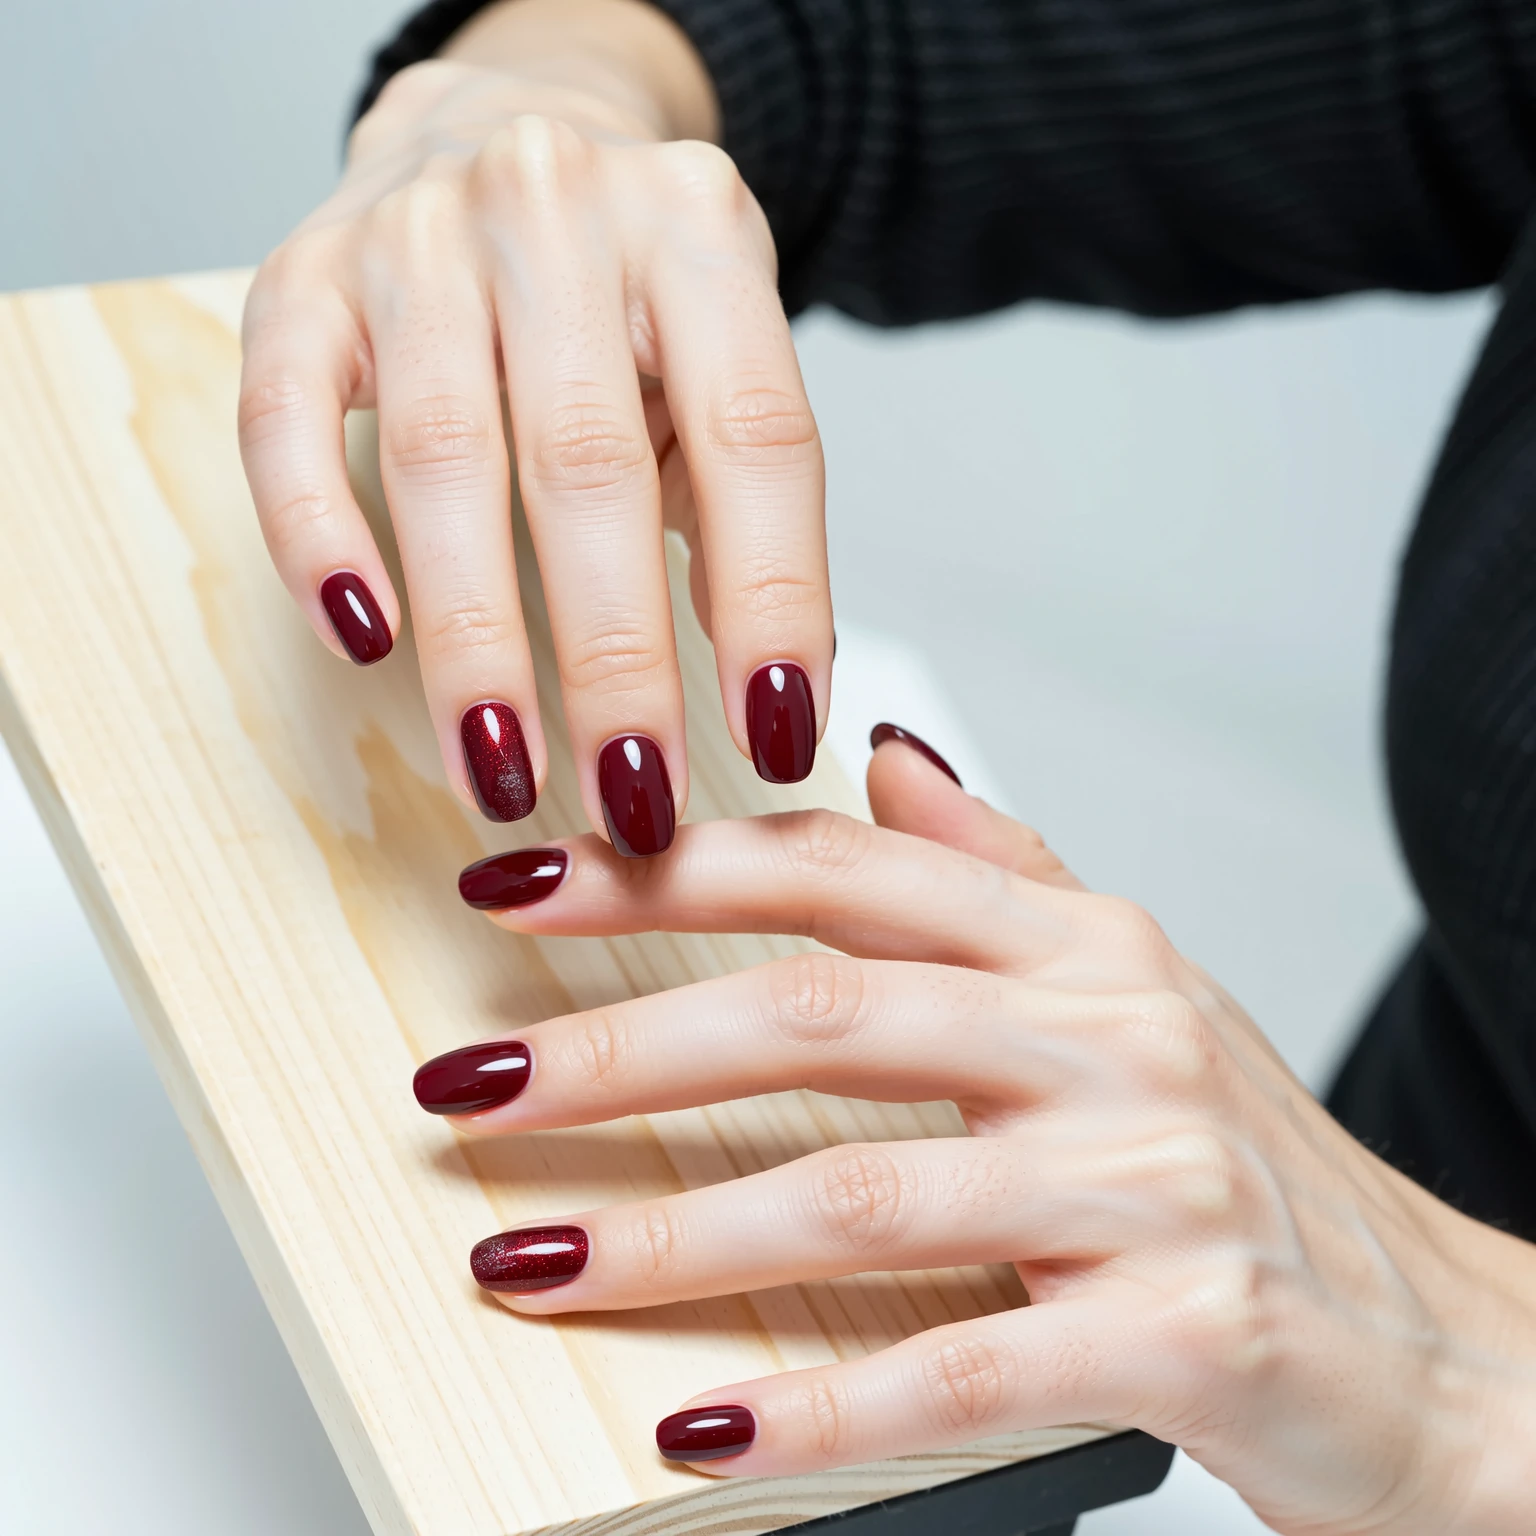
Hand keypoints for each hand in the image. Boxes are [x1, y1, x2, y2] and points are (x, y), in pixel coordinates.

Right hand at [238, 0, 828, 851]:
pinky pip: (288, 419)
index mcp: (696, 236)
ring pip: (443, 459)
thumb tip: (776, 695)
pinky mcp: (303, 282)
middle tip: (632, 801)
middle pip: (588, 466)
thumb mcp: (722, 359)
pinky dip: (320, 536)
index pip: (755, 440)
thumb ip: (749, 503)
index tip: (774, 739)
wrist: (506, 128)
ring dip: (475, 643)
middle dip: (614, 660)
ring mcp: (419, 239)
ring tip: (503, 775)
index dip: (770, 603)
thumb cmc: (626, 290)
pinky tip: (361, 636)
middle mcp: (558, 216)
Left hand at [419, 730, 1535, 1532]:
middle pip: (822, 1015)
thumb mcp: (1130, 986)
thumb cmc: (1257, 1165)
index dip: (661, 871)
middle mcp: (1112, 1033)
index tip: (515, 886)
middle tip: (467, 1086)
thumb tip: (878, 759)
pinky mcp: (1188, 1330)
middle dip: (620, 1049)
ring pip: (867, 1190)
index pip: (836, 870)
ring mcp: (1153, 1177)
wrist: (1449, 1341)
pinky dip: (818, 1404)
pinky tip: (694, 1427)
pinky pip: (964, 1369)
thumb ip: (998, 868)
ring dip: (676, 1232)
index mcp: (1079, 938)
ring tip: (530, 1260)